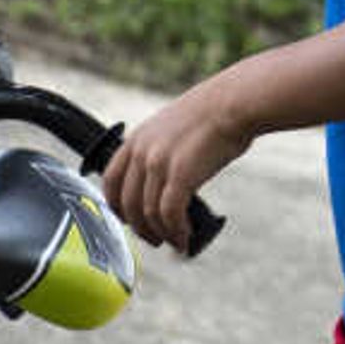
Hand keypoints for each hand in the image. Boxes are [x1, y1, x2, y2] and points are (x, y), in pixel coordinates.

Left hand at [105, 86, 250, 250]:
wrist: (235, 103)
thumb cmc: (213, 113)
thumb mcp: (173, 127)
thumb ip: (161, 151)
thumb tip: (166, 180)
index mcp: (137, 139)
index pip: (110, 180)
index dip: (116, 206)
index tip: (128, 220)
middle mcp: (142, 152)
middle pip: (128, 204)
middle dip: (140, 228)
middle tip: (155, 238)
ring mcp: (159, 163)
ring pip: (148, 214)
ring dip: (161, 234)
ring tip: (176, 240)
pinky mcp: (180, 175)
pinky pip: (170, 215)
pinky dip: (176, 232)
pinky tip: (185, 237)